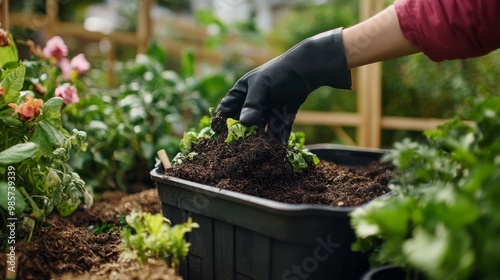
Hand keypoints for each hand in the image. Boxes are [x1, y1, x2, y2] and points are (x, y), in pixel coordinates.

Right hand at [216, 28, 351, 142]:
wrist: (306, 69)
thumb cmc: (279, 72)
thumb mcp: (262, 85)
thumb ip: (252, 103)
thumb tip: (244, 123)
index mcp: (242, 93)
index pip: (226, 110)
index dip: (222, 124)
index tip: (220, 139)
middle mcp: (254, 104)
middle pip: (245, 124)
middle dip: (244, 137)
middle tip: (242, 152)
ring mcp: (268, 110)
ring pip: (262, 130)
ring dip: (263, 141)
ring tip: (262, 155)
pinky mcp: (283, 116)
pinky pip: (279, 130)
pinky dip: (280, 140)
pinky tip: (280, 152)